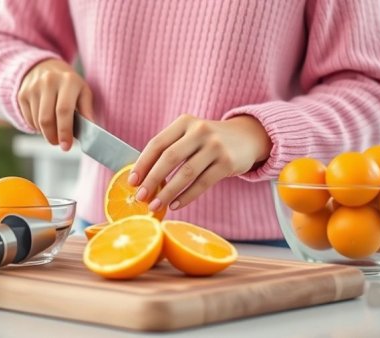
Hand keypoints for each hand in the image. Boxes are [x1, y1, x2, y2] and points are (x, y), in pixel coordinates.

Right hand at [17, 59, 92, 150]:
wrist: (45, 67)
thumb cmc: (69, 84)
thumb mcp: (83, 91)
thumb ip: (87, 110)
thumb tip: (89, 130)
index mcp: (68, 81)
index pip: (64, 110)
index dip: (65, 131)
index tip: (66, 146)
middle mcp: (48, 82)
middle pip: (46, 119)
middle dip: (53, 137)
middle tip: (59, 143)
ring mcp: (32, 87)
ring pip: (37, 121)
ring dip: (46, 132)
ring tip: (54, 129)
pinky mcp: (22, 94)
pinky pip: (28, 119)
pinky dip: (37, 127)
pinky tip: (44, 121)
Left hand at [129, 114, 271, 210]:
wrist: (247, 138)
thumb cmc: (208, 142)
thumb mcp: (190, 136)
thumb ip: (170, 150)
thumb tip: (142, 179)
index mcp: (185, 122)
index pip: (157, 143)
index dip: (142, 163)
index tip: (132, 181)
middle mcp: (200, 131)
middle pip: (170, 158)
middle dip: (152, 179)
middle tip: (140, 197)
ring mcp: (216, 146)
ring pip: (186, 173)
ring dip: (168, 192)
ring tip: (155, 205)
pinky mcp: (227, 163)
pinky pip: (202, 183)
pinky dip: (187, 196)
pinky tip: (175, 205)